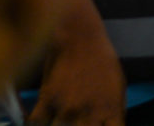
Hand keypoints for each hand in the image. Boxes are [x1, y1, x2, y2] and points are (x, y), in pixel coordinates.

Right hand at [32, 0, 124, 125]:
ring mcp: (66, 108)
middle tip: (75, 121)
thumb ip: (115, 111)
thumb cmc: (102, 60)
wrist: (81, 36)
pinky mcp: (47, 100)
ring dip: (57, 125)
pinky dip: (36, 122)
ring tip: (60, 118)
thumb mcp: (118, 85)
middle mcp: (89, 113)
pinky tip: (40, 118)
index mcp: (111, 109)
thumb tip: (111, 125)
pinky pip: (35, 123)